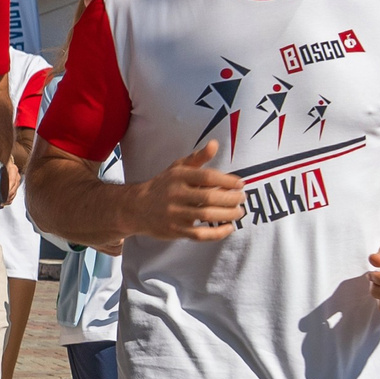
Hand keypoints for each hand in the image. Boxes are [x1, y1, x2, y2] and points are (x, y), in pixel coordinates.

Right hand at [124, 139, 244, 241]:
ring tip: (239, 212)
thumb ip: (198, 158)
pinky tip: (229, 228)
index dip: (227, 180)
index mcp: (178, 176)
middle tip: (242, 198)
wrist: (137, 208)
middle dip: (231, 199)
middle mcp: (175, 194)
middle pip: (209, 197)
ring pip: (207, 215)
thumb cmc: (164, 185)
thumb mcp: (177, 168)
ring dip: (228, 214)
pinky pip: (200, 234)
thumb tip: (215, 144)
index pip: (207, 176)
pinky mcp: (175, 231)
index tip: (240, 184)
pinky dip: (217, 233)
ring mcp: (174, 214)